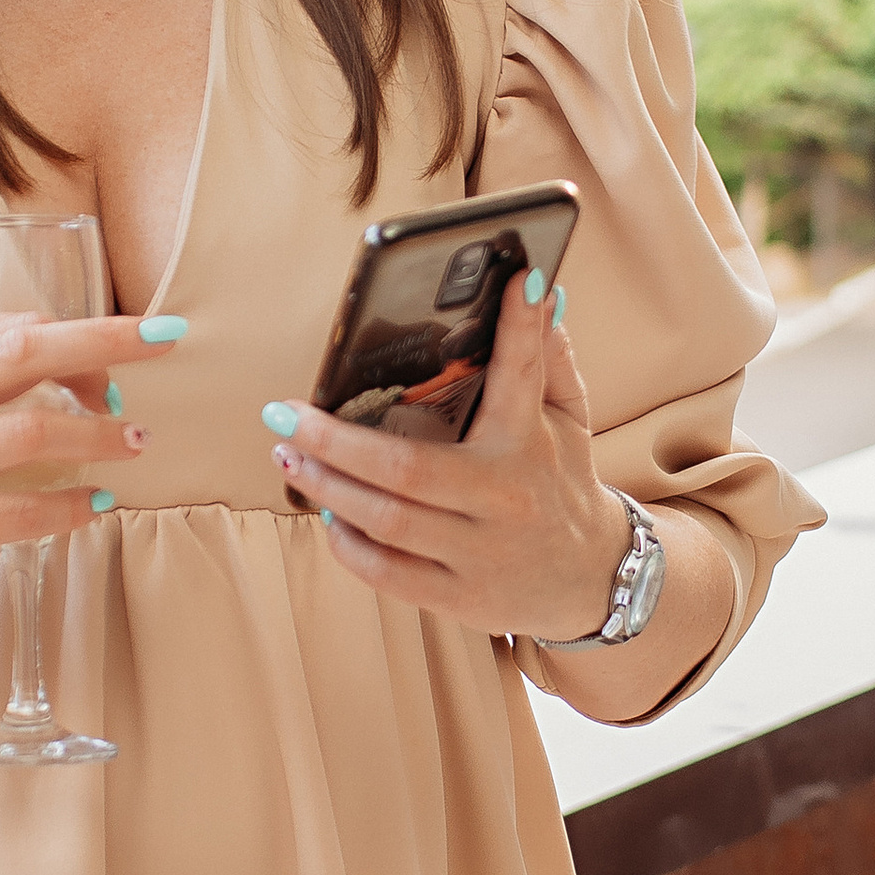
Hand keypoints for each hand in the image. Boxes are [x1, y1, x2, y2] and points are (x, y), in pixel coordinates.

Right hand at [0, 312, 171, 639]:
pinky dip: (67, 508)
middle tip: (166, 341)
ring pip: (28, 432)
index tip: (132, 347)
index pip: (11, 328)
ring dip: (98, 434)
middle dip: (104, 343)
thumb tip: (82, 366)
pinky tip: (97, 506)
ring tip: (139, 442)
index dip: (82, 332)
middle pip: (23, 354)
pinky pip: (15, 514)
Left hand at [261, 276, 630, 641]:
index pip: (520, 373)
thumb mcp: (568, 417)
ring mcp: (481, 553)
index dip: (516, 326)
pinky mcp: (460, 596)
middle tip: (283, 414)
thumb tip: (534, 289)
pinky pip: (386, 573)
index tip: (509, 277)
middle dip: (333, 441)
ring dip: (325, 487)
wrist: (591, 577)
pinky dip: (346, 542)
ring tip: (287, 458)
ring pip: (385, 520)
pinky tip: (324, 512)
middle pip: (406, 468)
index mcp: (529, 442)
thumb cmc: (561, 479)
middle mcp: (505, 498)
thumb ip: (547, 357)